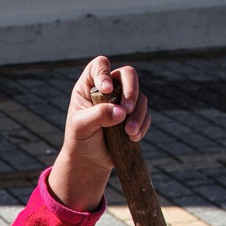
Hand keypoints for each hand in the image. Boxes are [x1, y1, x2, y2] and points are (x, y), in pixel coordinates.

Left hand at [46, 56, 147, 209]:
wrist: (89, 159)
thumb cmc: (80, 139)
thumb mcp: (81, 127)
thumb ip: (98, 116)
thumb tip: (121, 112)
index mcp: (90, 85)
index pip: (100, 66)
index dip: (105, 73)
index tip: (106, 90)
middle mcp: (109, 89)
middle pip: (127, 75)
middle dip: (131, 91)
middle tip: (127, 109)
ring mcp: (123, 101)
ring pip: (140, 96)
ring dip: (137, 114)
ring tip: (128, 132)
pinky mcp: (134, 116)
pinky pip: (145, 114)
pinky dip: (142, 125)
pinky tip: (132, 137)